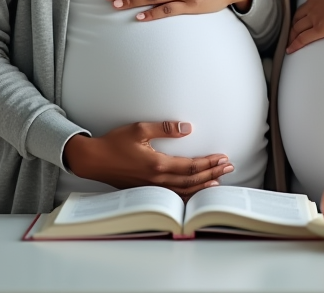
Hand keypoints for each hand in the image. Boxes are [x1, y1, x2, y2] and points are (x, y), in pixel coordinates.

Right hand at [62, 121, 233, 196]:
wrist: (94, 160)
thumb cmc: (114, 143)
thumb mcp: (140, 129)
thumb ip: (165, 128)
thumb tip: (187, 128)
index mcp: (158, 164)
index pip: (191, 166)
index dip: (209, 163)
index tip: (223, 158)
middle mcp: (157, 179)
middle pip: (192, 180)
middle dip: (212, 174)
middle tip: (229, 168)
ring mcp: (152, 188)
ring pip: (184, 191)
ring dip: (203, 186)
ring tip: (218, 182)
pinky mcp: (146, 190)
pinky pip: (172, 195)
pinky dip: (187, 194)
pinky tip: (194, 191)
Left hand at [286, 0, 323, 53]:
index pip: (304, 6)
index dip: (299, 14)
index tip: (298, 18)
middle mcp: (313, 4)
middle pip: (297, 17)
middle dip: (293, 25)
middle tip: (292, 32)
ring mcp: (316, 17)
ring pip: (297, 28)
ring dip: (292, 36)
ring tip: (289, 42)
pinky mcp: (321, 28)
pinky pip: (303, 38)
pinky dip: (294, 44)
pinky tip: (290, 49)